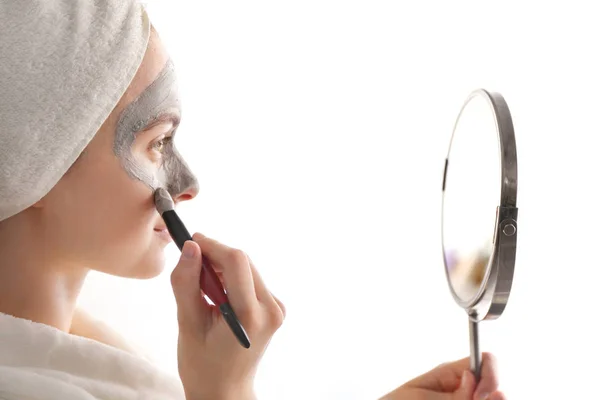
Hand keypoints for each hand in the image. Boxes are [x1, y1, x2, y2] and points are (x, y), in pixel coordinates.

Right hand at [170, 233, 285, 399]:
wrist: (225, 390)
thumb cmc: (203, 365)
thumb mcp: (188, 324)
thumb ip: (187, 283)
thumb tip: (190, 247)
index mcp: (250, 315)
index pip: (236, 262)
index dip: (212, 246)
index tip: (190, 242)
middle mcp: (271, 309)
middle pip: (243, 262)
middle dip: (216, 256)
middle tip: (190, 263)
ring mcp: (277, 309)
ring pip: (247, 269)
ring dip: (223, 268)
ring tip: (201, 288)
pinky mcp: (275, 308)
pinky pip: (251, 280)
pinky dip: (232, 279)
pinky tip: (217, 295)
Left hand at [379, 353, 504, 399]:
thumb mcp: (422, 396)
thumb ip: (452, 393)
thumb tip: (473, 379)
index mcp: (452, 373)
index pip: (485, 360)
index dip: (490, 376)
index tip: (480, 395)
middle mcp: (464, 388)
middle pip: (495, 385)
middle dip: (493, 396)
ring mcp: (465, 399)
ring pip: (492, 398)